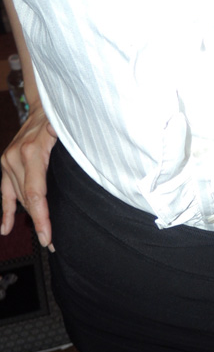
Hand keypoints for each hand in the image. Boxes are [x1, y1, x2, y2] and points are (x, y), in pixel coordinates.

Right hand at [1, 103, 56, 248]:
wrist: (43, 106)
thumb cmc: (57, 119)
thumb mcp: (64, 129)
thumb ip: (64, 138)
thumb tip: (68, 140)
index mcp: (31, 153)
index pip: (35, 195)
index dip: (41, 219)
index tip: (47, 237)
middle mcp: (15, 158)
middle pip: (27, 201)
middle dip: (40, 224)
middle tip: (52, 244)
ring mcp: (8, 162)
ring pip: (18, 198)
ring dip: (30, 218)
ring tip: (45, 238)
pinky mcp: (6, 164)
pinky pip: (3, 192)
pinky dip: (5, 212)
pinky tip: (5, 229)